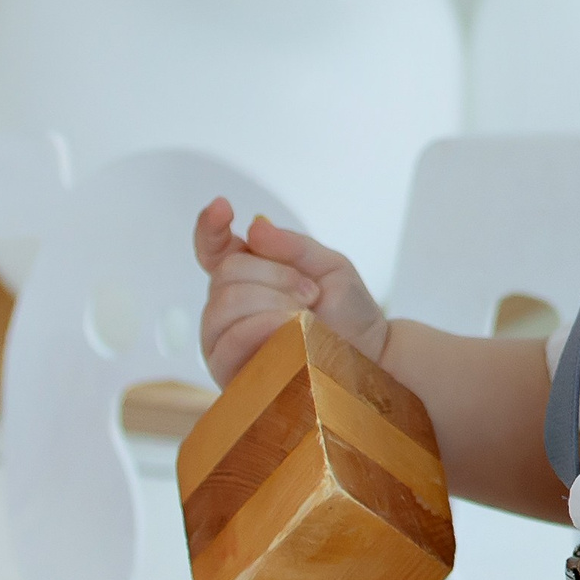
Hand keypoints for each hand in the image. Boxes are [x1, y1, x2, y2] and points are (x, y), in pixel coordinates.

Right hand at [192, 199, 388, 388]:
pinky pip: (232, 340)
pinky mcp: (228, 372)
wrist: (369, 357)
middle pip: (227, 273)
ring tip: (306, 316)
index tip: (223, 207)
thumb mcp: (330, 267)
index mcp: (248, 277)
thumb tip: (255, 227)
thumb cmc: (348, 313)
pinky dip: (265, 327)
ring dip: (274, 302)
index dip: (210, 228)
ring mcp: (222, 341)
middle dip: (276, 275)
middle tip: (311, 293)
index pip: (214, 251)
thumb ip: (293, 246)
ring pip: (225, 304)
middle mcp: (227, 308)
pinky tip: (292, 331)